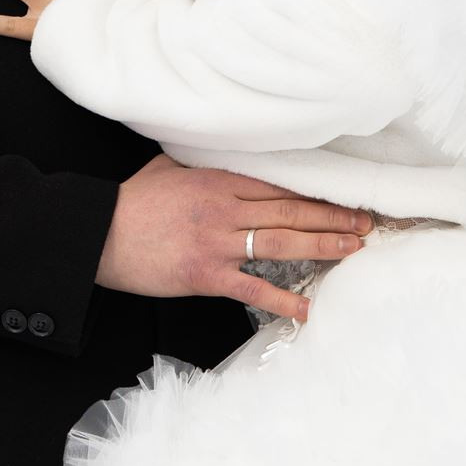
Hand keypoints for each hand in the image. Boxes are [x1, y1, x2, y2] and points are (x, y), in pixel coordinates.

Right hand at [96, 155, 373, 320]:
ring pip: (282, 243)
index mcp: (217, 179)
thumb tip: (225, 156)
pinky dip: (282, 300)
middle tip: (366, 222)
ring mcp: (216, 243)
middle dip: (333, 217)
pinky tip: (307, 309)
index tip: (343, 194)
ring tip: (353, 248)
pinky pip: (253, 288)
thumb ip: (203, 164)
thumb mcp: (169, 168)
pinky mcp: (206, 274)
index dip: (316, 192)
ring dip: (323, 246)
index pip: (279, 185)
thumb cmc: (131, 201)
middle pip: (291, 212)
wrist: (99, 234)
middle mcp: (224, 208)